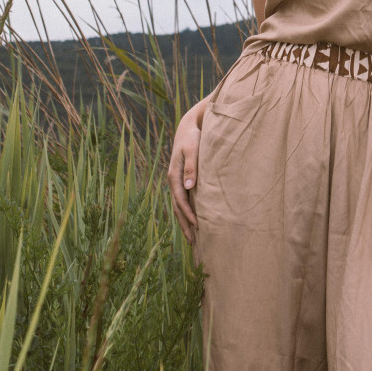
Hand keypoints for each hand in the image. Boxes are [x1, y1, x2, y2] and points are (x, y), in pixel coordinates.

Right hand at [168, 100, 205, 242]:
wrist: (188, 127)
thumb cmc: (193, 138)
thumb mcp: (193, 149)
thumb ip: (191, 167)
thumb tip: (188, 187)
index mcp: (174, 175)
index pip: (180, 200)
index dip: (188, 214)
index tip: (198, 226)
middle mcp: (173, 181)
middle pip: (177, 208)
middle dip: (185, 225)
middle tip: (193, 243)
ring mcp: (177, 181)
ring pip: (179, 207)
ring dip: (185, 222)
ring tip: (193, 239)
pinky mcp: (182, 180)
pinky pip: (183, 201)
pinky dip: (186, 213)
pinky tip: (193, 221)